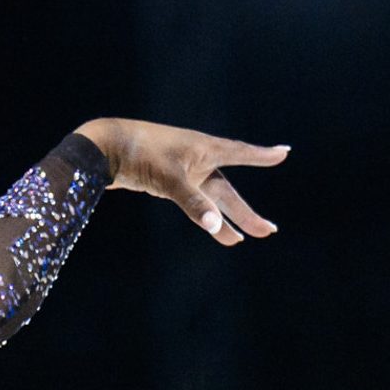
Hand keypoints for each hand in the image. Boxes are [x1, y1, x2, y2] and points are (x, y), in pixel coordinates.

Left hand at [76, 118, 288, 244]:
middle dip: (246, 213)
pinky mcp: (167, 182)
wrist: (105, 148)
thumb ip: (192, 203)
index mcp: (204, 149)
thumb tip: (214, 226)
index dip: (262, 155)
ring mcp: (182, 172)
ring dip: (224, 221)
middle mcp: (197, 160)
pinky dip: (202, 215)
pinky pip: (192, 202)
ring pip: (210, 201)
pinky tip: (210, 226)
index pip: (240, 153)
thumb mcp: (169, 179)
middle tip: (268, 231)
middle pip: (227, 192)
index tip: (284, 152)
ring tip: (240, 241)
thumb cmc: (140, 154)